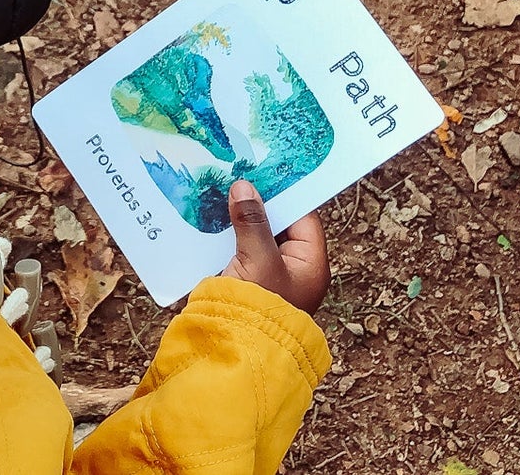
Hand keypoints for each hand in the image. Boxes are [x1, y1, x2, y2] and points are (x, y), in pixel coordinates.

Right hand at [221, 180, 329, 313]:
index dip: (284, 192)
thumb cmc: (257, 308)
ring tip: (219, 186)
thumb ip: (252, 223)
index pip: (303, 217)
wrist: (236, 352)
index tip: (263, 167)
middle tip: (236, 171)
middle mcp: (293, 268)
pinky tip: (209, 214)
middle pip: (278, 223)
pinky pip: (239, 247)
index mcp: (310, 264)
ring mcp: (268, 275)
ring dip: (239, 216)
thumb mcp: (259, 261)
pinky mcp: (246, 280)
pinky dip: (227, 232)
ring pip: (256, 234)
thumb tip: (244, 186)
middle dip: (256, 201)